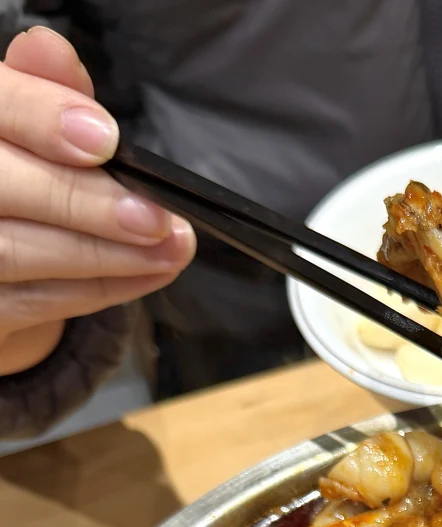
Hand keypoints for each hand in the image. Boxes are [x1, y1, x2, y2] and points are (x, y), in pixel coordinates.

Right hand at [0, 27, 194, 375]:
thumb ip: (45, 91)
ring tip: (168, 247)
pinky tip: (149, 272)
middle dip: (83, 203)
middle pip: (1, 188)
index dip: (42, 119)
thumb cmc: (19, 173)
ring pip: (18, 252)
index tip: (105, 139)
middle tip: (153, 217)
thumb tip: (52, 51)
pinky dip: (100, 288)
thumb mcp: (29, 122)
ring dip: (104, 255)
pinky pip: (37, 303)